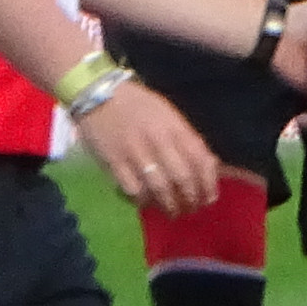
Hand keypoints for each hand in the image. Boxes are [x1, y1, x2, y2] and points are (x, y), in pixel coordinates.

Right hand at [77, 78, 218, 210]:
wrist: (97, 93)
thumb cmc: (137, 105)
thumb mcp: (168, 114)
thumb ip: (186, 138)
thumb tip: (206, 167)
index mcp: (174, 126)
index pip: (199, 159)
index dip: (208, 183)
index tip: (208, 198)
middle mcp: (157, 139)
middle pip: (182, 178)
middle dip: (190, 199)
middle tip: (190, 209)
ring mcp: (134, 152)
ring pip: (159, 188)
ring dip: (169, 205)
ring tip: (171, 212)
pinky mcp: (113, 162)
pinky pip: (133, 190)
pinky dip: (143, 201)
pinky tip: (146, 202)